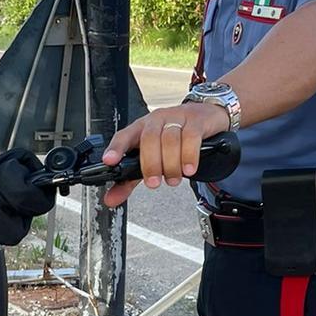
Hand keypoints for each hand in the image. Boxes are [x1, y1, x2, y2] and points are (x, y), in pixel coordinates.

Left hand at [101, 101, 229, 207]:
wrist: (206, 116)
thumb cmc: (175, 136)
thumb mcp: (150, 157)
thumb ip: (129, 180)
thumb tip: (111, 199)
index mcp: (141, 128)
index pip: (124, 136)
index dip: (116, 148)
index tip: (109, 161)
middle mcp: (157, 120)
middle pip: (149, 139)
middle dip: (150, 164)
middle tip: (153, 183)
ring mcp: (177, 118)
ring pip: (170, 139)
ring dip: (170, 164)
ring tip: (173, 179)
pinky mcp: (196, 121)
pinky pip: (191, 137)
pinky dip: (189, 156)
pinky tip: (188, 169)